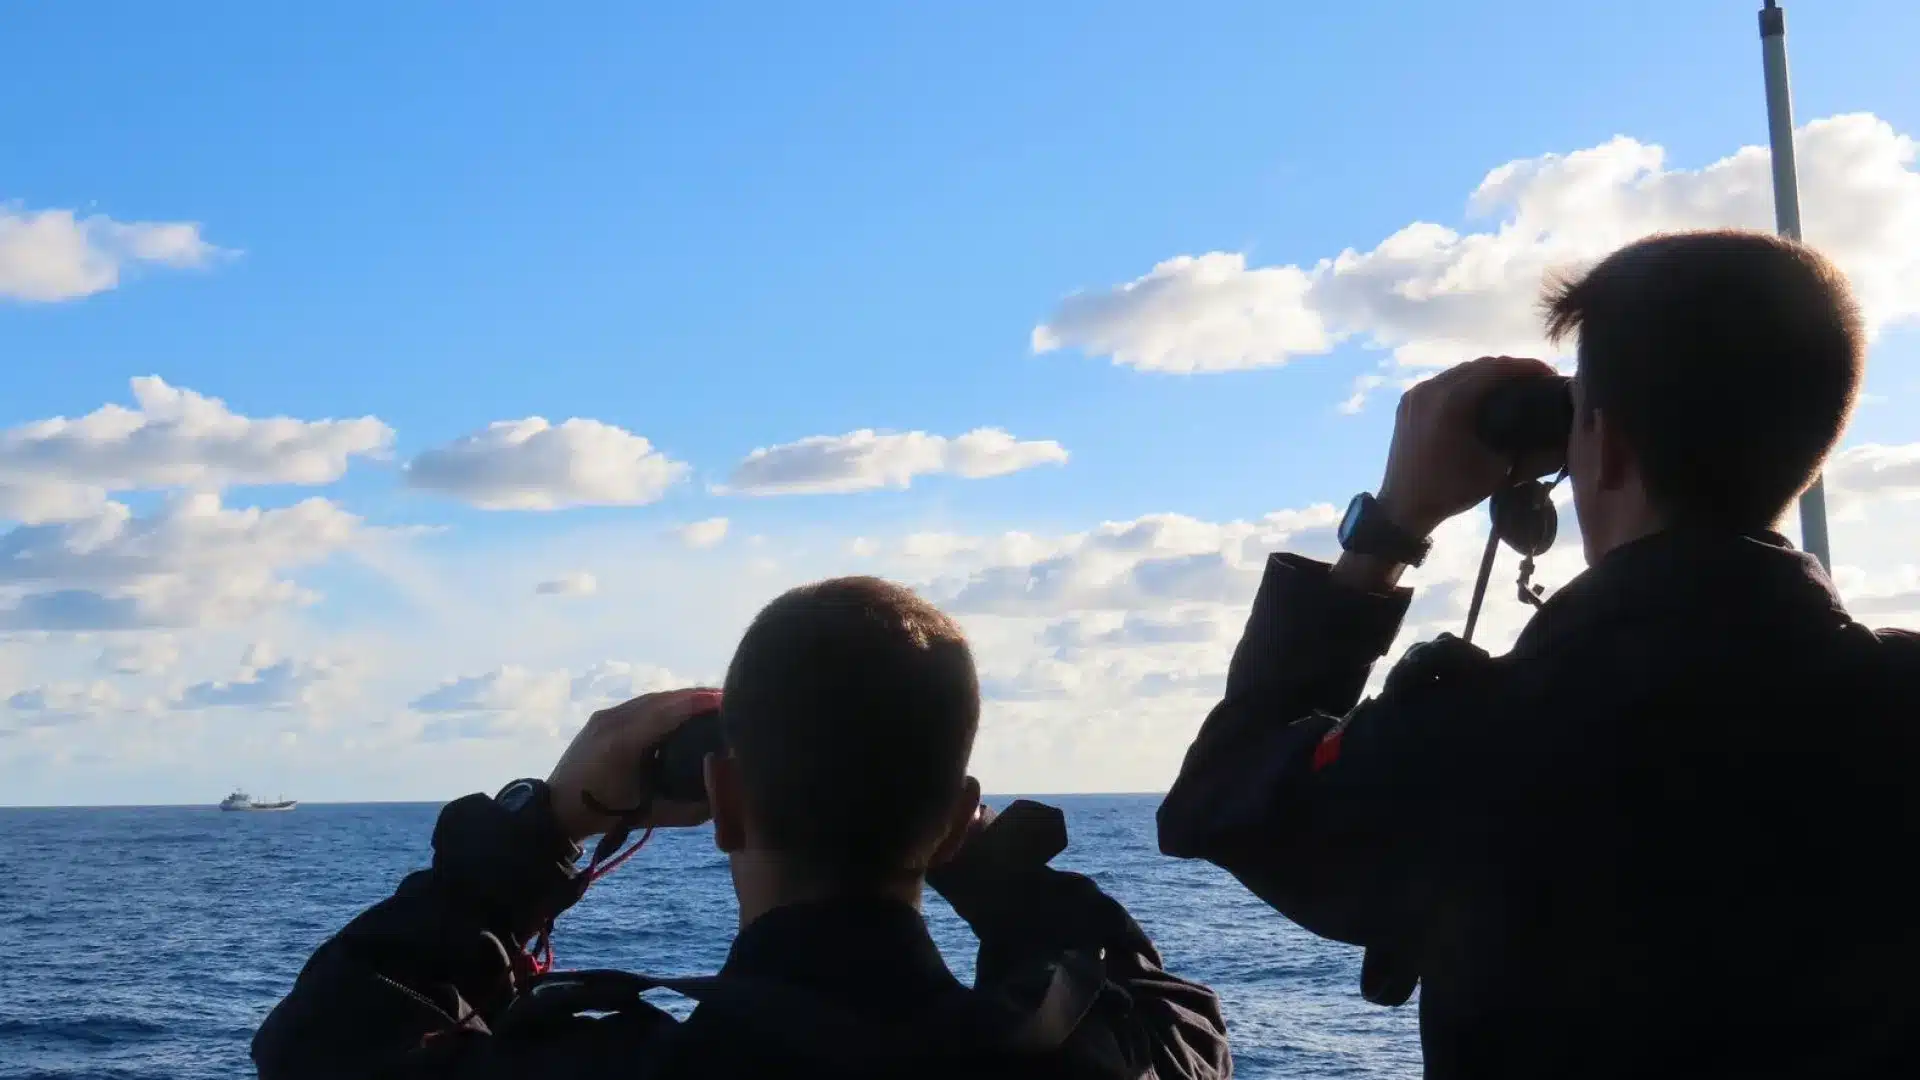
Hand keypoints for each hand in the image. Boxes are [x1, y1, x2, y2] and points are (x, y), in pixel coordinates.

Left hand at [547, 687, 719, 842]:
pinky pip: (639, 704)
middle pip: (662, 699)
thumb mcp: (651, 815)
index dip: (697, 703)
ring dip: (681, 698)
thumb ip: (689, 809)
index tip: (725, 699)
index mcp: (622, 744)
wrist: (559, 807)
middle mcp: (612, 722)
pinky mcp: (602, 716)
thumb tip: (725, 799)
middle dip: (695, 696)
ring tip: (710, 701)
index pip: (666, 713)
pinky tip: (681, 707)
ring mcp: (605, 716)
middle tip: (726, 699)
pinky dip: (664, 703)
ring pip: (651, 698)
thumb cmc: (606, 814)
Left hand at [1375, 355, 1561, 537]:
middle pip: (1479, 366)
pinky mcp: (1409, 401)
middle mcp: (1430, 390)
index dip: (1527, 368)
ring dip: (1489, 374)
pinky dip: (1467, 383)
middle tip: (1537, 379)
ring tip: (1516, 384)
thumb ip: (1520, 437)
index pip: (1496, 370)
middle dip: (1511, 369)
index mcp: (1450, 402)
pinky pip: (1444, 382)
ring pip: (1460, 371)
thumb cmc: (1453, 490)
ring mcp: (1416, 394)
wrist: (1404, 506)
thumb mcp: (1497, 466)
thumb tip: (1543, 416)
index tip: (1551, 373)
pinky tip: (1485, 393)